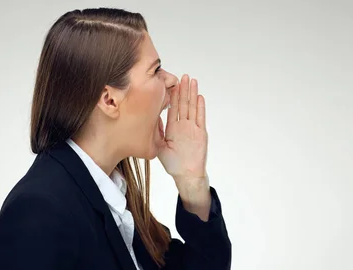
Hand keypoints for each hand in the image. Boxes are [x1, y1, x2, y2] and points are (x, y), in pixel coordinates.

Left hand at [158, 74, 208, 191]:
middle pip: (183, 104)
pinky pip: (200, 118)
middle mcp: (183, 126)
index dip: (172, 96)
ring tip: (192, 81)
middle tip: (183, 76)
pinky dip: (200, 107)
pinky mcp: (201, 133)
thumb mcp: (160, 147)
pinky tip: (199, 97)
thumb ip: (157, 132)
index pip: (173, 108)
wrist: (186, 175)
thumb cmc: (173, 164)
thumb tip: (151, 118)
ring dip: (192, 94)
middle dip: (183, 90)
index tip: (171, 84)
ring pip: (192, 107)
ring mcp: (193, 128)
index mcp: (173, 128)